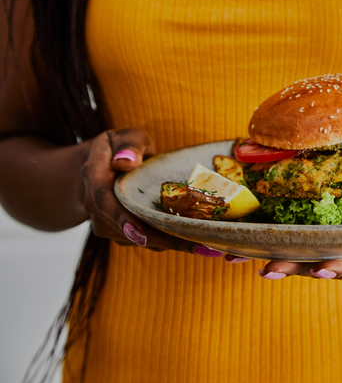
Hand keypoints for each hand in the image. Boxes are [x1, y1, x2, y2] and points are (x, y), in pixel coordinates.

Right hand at [80, 128, 222, 257]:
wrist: (100, 166)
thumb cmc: (120, 147)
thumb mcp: (126, 136)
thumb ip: (129, 145)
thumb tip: (125, 161)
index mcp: (94, 177)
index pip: (104, 201)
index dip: (122, 219)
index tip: (141, 236)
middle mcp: (97, 206)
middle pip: (127, 230)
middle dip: (163, 240)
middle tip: (198, 246)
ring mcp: (107, 223)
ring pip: (140, 239)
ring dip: (172, 244)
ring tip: (206, 246)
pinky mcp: (122, 233)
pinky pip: (147, 240)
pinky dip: (171, 241)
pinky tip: (199, 242)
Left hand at [255, 231, 341, 286]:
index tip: (322, 268)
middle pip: (323, 265)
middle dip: (295, 267)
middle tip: (267, 268)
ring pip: (306, 252)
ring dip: (276, 253)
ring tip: (242, 255)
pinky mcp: (330, 230)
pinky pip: (303, 233)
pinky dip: (277, 234)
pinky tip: (248, 234)